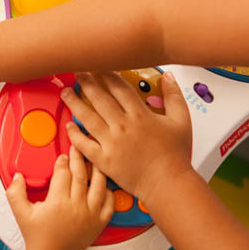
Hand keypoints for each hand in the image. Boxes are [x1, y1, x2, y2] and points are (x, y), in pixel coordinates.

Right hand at [5, 146, 113, 249]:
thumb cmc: (37, 236)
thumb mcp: (20, 213)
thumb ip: (15, 192)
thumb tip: (18, 176)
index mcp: (57, 202)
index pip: (63, 173)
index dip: (63, 161)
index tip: (62, 156)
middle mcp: (76, 207)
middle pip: (81, 175)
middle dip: (78, 158)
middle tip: (77, 149)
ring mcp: (90, 215)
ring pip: (99, 185)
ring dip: (96, 170)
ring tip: (94, 161)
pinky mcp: (99, 223)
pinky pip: (109, 203)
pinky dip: (108, 191)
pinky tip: (103, 184)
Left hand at [61, 71, 193, 205]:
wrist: (168, 183)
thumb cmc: (175, 155)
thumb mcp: (181, 121)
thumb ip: (174, 96)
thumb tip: (168, 76)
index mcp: (140, 115)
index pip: (119, 87)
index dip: (106, 74)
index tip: (97, 66)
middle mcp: (123, 126)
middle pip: (100, 98)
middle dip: (86, 83)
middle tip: (77, 72)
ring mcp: (111, 143)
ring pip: (88, 118)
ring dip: (75, 103)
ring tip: (66, 93)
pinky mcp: (104, 160)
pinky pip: (84, 144)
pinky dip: (74, 135)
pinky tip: (68, 126)